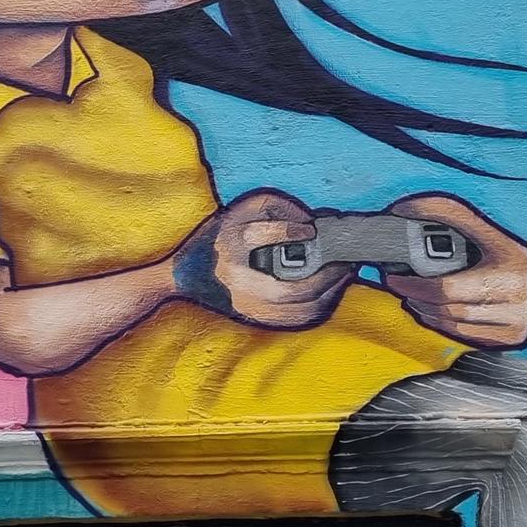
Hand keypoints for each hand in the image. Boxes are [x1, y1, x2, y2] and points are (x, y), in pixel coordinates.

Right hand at [172, 189, 353, 328]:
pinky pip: (295, 320)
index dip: (290, 232)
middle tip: (344, 261)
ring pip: (296, 312)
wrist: (182, 279)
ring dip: (327, 296)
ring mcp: (246, 307)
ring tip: (343, 276)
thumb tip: (310, 220)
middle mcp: (237, 283)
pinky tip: (331, 293)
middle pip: (289, 292)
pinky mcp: (254, 319)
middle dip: (325, 277)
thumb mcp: (236, 213)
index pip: (261, 239)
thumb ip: (273, 206)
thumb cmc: (213, 240)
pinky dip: (319, 308)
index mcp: (228, 249)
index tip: (311, 228)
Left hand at [382, 194, 526, 347]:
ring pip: (456, 322)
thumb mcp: (489, 231)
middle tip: (399, 286)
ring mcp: (517, 320)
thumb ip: (453, 216)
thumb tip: (407, 210)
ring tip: (412, 297)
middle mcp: (517, 294)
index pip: (448, 285)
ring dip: (426, 311)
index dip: (416, 285)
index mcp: (511, 262)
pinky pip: (466, 336)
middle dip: (417, 297)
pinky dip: (443, 324)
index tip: (396, 277)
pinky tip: (431, 312)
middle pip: (450, 306)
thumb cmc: (510, 254)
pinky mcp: (512, 337)